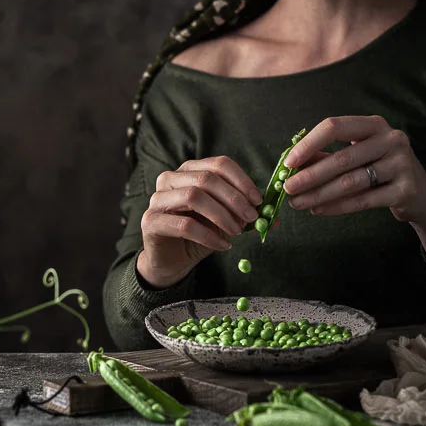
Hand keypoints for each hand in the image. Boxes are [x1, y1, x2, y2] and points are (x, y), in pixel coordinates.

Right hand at [138, 156, 273, 288]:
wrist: (171, 260)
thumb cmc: (198, 235)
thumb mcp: (225, 222)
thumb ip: (245, 216)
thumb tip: (275, 217)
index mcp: (189, 171)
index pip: (218, 164)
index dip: (241, 180)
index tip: (258, 200)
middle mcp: (169, 179)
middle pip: (206, 179)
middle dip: (234, 199)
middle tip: (252, 218)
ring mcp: (157, 199)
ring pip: (194, 196)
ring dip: (222, 215)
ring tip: (237, 232)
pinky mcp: (150, 222)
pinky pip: (184, 225)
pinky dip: (209, 235)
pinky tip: (223, 245)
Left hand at [282, 115, 425, 226]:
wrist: (416, 192)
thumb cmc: (377, 168)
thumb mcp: (354, 155)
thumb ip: (324, 156)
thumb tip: (289, 164)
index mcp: (373, 125)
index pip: (334, 127)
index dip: (309, 144)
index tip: (288, 162)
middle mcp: (390, 139)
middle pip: (341, 158)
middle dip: (310, 175)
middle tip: (288, 188)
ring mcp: (401, 164)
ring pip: (350, 182)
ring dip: (319, 194)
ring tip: (297, 203)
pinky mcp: (405, 189)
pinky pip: (364, 200)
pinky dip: (337, 207)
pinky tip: (318, 210)